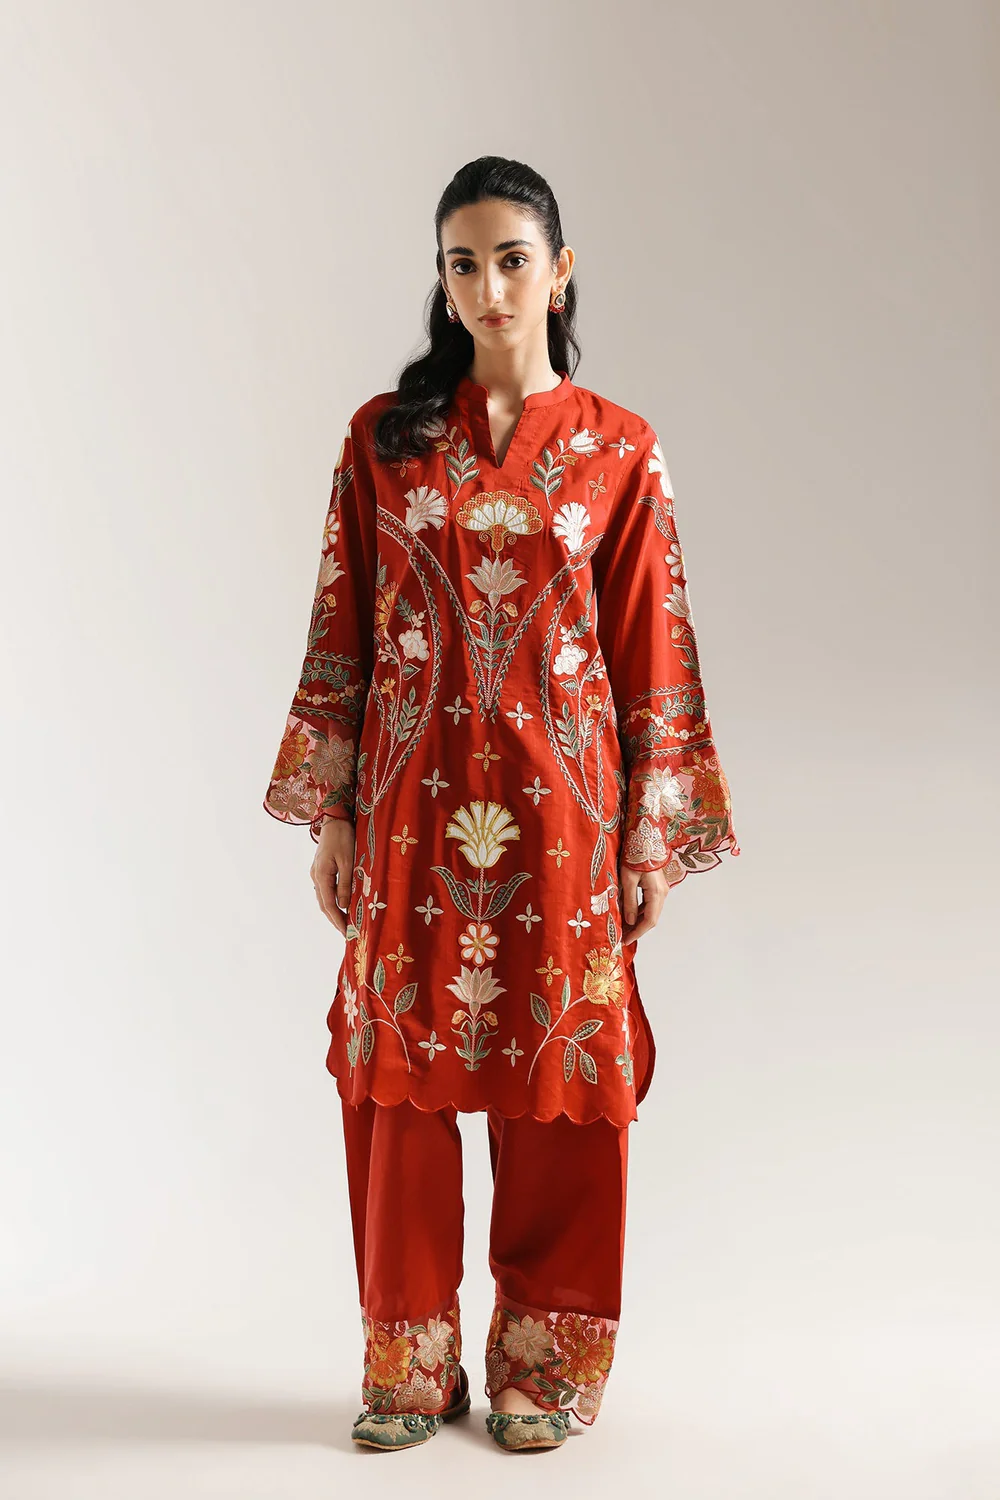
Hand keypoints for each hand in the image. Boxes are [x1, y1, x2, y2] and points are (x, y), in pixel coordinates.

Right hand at [310, 817, 356, 934]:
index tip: (346, 933)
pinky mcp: (321, 869)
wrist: (335, 819)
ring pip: (324, 898)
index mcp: (321, 875)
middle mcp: (316, 876)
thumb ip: (345, 884)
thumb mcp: (348, 861)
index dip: (337, 920)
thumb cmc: (343, 837)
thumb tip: (344, 906)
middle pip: (324, 905)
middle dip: (335, 919)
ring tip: (345, 923)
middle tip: (346, 933)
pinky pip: (325, 890)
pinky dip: (333, 901)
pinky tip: (341, 905)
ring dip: (333, 912)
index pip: (329, 905)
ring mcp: (316, 873)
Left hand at [620, 863, 667, 943]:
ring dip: (638, 921)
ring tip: (623, 928)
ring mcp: (661, 890)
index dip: (637, 932)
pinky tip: (628, 914)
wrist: (644, 839)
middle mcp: (662, 893)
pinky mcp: (656, 886)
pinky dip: (639, 912)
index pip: (649, 920)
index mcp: (656, 893)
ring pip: (651, 912)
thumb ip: (629, 901)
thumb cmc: (635, 856)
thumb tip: (629, 921)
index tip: (626, 940)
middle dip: (637, 929)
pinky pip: (649, 904)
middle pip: (651, 918)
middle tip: (623, 937)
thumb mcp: (628, 880)